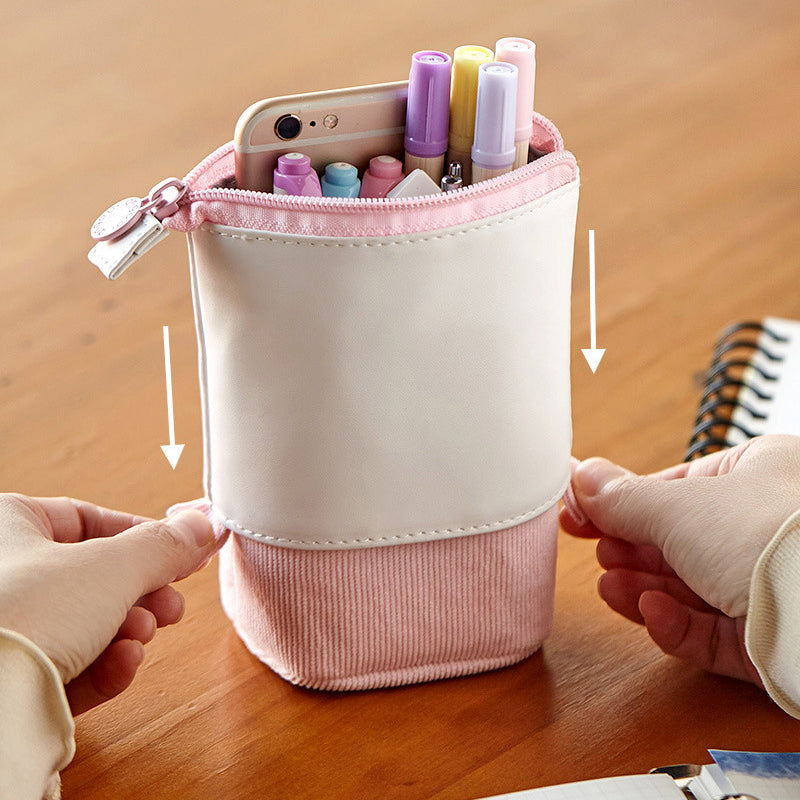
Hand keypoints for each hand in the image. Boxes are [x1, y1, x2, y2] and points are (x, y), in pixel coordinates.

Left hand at [0, 494, 219, 713]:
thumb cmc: (27, 614)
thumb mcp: (113, 567)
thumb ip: (164, 545)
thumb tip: (203, 526)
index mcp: (10, 526)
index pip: (90, 520)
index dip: (145, 537)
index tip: (184, 554)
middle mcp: (3, 574)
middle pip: (94, 576)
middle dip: (142, 595)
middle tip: (171, 607)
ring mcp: (5, 629)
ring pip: (84, 624)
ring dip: (127, 632)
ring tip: (141, 638)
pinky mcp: (10, 677)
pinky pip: (65, 664)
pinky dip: (102, 665)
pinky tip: (122, 665)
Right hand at [559, 435, 799, 683]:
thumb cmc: (771, 535)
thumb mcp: (677, 506)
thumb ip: (622, 498)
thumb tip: (581, 478)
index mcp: (758, 475)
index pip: (675, 487)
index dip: (621, 500)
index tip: (577, 510)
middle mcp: (766, 527)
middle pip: (679, 540)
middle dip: (631, 548)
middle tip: (595, 549)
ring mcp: (771, 584)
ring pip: (691, 589)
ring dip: (644, 587)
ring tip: (611, 586)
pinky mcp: (772, 639)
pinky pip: (713, 630)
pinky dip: (676, 623)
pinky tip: (652, 612)